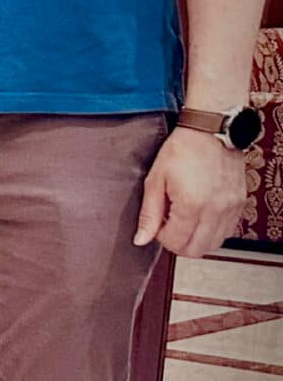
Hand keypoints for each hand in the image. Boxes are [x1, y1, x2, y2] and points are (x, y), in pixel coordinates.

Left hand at [134, 129, 248, 257]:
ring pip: (214, 244)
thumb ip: (149, 214)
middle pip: (196, 250)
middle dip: (178, 244)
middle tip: (169, 227)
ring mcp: (230, 208)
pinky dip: (213, 231)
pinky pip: (227, 231)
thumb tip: (141, 239)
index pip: (176, 242)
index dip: (162, 237)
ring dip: (197, 239)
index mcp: (191, 205)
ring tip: (184, 219)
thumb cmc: (182, 150)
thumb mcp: (155, 180)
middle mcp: (215, 210)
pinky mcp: (240, 204)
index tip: (158, 224)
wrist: (211, 131)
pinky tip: (200, 216)